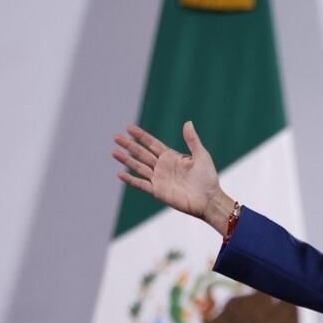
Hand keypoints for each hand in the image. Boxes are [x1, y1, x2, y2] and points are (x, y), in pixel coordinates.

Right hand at [112, 122, 232, 233]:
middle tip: (116, 137)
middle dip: (129, 145)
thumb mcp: (201, 156)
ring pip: (138, 167)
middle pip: (142, 154)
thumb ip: (192, 140)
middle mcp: (163, 167)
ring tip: (114, 152)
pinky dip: (131, 180)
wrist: (208, 200)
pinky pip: (141, 185)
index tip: (129, 128)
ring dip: (126, 160)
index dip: (141, 136)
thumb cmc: (208, 178)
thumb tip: (188, 122)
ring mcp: (159, 179)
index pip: (152, 144)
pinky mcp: (158, 192)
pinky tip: (120, 173)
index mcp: (172, 157)